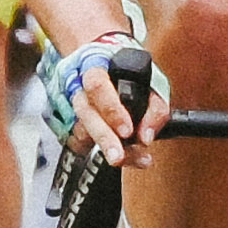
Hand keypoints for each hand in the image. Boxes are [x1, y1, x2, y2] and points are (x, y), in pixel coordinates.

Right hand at [55, 32, 165, 155]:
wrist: (109, 68)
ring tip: (130, 159)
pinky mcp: (72, 126)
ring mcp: (73, 109)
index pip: (97, 85)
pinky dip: (99, 153)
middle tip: (119, 157)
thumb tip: (146, 136)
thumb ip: (155, 107)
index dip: (112, 109)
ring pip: (82, 131)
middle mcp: (80, 89)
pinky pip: (80, 144)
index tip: (128, 130)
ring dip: (107, 148)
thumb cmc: (131, 76)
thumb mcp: (152, 82)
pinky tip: (121, 156)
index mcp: (96, 68)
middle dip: (104, 138)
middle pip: (86, 113)